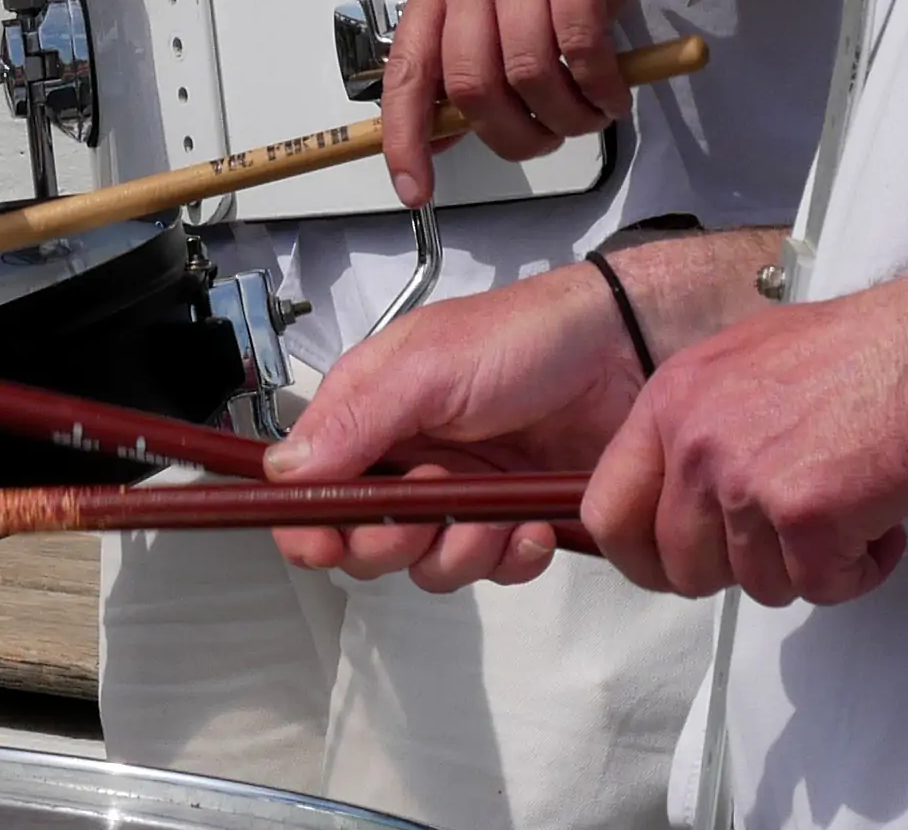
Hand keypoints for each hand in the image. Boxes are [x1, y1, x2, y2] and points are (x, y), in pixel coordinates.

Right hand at [264, 268, 644, 588]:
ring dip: (459, 552)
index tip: (324, 544)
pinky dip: (512, 557)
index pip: (310, 486)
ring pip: (429, 564)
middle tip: (423, 516)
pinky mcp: (509, 518)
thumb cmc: (523, 338)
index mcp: (371, 412)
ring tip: (492, 518)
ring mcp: (459, 492)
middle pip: (363, 540)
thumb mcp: (430, 367)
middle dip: (391, 542)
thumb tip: (284, 471)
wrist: (623, 351)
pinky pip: (493, 568)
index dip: (308, 524)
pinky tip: (532, 525)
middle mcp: (408, 457)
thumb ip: (359, 421)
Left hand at [379, 0, 688, 202]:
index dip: (406, 137)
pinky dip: (600, 88)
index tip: (417, 190)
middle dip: (511, 135)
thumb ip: (470, 57)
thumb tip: (444, 135)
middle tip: (546, 141)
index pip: (406, 69)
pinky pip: (580, 49)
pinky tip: (613, 92)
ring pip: (527, 72)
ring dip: (564, 116)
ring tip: (590, 116)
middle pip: (470, 81)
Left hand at [576, 265, 907, 607]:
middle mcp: (696, 442)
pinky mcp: (805, 519)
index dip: (641, 556)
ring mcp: (746, 483)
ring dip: (808, 564)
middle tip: (789, 534)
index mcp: (671, 401)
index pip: (607, 512)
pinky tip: (879, 520)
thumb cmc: (859, 353)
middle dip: (739, 568)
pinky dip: (858, 569)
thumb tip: (679, 492)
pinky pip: (821, 589)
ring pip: (756, 585)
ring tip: (847, 506)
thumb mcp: (742, 364)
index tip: (673, 565)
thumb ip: (698, 426)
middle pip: (681, 567)